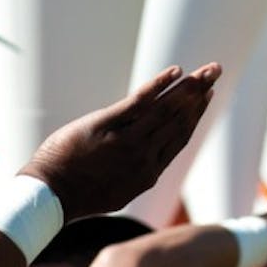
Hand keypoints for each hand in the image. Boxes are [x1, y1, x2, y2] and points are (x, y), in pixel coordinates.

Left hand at [20, 64, 219, 220]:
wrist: (51, 196)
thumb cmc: (78, 194)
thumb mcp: (115, 191)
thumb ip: (134, 174)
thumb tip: (146, 163)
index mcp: (148, 174)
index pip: (180, 138)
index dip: (196, 115)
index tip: (206, 97)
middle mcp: (144, 157)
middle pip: (180, 119)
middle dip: (200, 94)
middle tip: (215, 72)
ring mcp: (127, 141)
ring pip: (166, 109)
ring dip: (188, 86)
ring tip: (205, 70)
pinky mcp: (108, 126)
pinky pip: (140, 101)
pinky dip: (160, 85)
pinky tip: (175, 72)